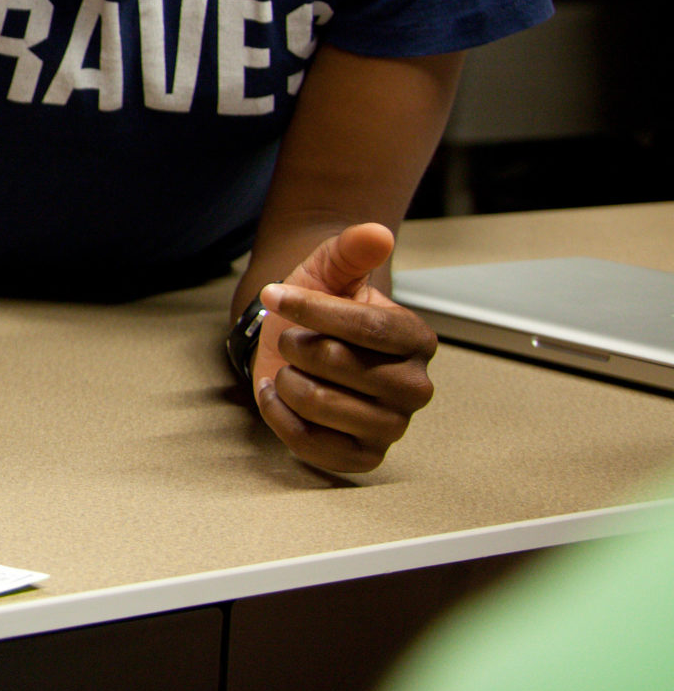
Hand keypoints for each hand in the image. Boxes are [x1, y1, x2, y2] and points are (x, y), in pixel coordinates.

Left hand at [251, 222, 436, 473]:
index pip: (367, 327)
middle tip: (290, 338)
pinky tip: (279, 394)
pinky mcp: (362, 457)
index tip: (273, 294)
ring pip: (319, 402)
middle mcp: (415, 387)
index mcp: (417, 339)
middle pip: (339, 364)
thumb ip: (351, 250)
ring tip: (290, 368)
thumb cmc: (317, 309)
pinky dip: (278, 413)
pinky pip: (308, 442)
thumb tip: (377, 233)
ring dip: (286, 378)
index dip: (313, 310)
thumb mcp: (329, 270)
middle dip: (296, 344)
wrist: (297, 346)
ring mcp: (392, 427)